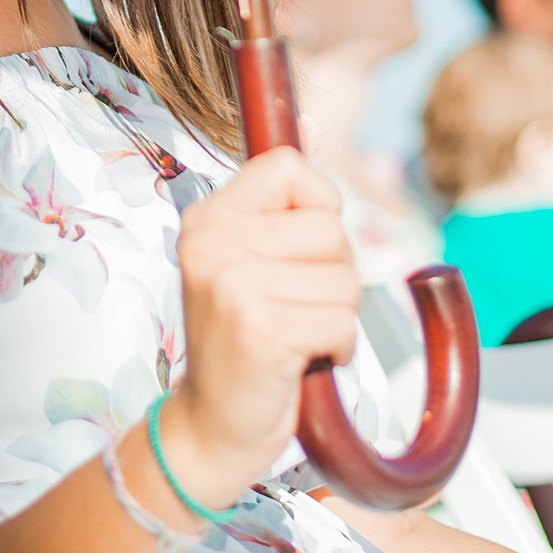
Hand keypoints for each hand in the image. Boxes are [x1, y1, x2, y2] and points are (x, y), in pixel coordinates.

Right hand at [161, 147, 362, 512]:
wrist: (211, 428)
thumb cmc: (242, 342)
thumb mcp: (246, 261)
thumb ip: (279, 206)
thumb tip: (309, 124)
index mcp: (209, 217)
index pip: (289, 166)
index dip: (316, 208)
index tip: (297, 250)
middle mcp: (212, 242)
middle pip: (330, 228)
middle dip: (333, 275)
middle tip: (294, 306)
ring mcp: (232, 284)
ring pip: (344, 279)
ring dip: (335, 316)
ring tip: (296, 334)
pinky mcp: (260, 329)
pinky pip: (343, 321)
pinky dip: (337, 347)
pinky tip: (303, 359)